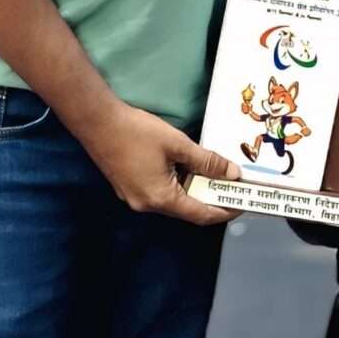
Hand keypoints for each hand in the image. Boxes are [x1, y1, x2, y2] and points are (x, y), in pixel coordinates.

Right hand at [90, 102, 239, 227]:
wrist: (96, 121)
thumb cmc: (136, 132)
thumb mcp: (178, 144)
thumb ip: (207, 161)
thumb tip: (232, 174)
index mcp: (161, 199)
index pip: (201, 215)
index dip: (224, 211)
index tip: (242, 204)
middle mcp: (147, 205)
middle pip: (187, 210)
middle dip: (211, 199)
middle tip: (232, 188)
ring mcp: (134, 198)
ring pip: (173, 200)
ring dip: (194, 190)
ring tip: (215, 176)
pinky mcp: (128, 187)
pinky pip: (159, 192)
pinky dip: (178, 185)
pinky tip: (188, 169)